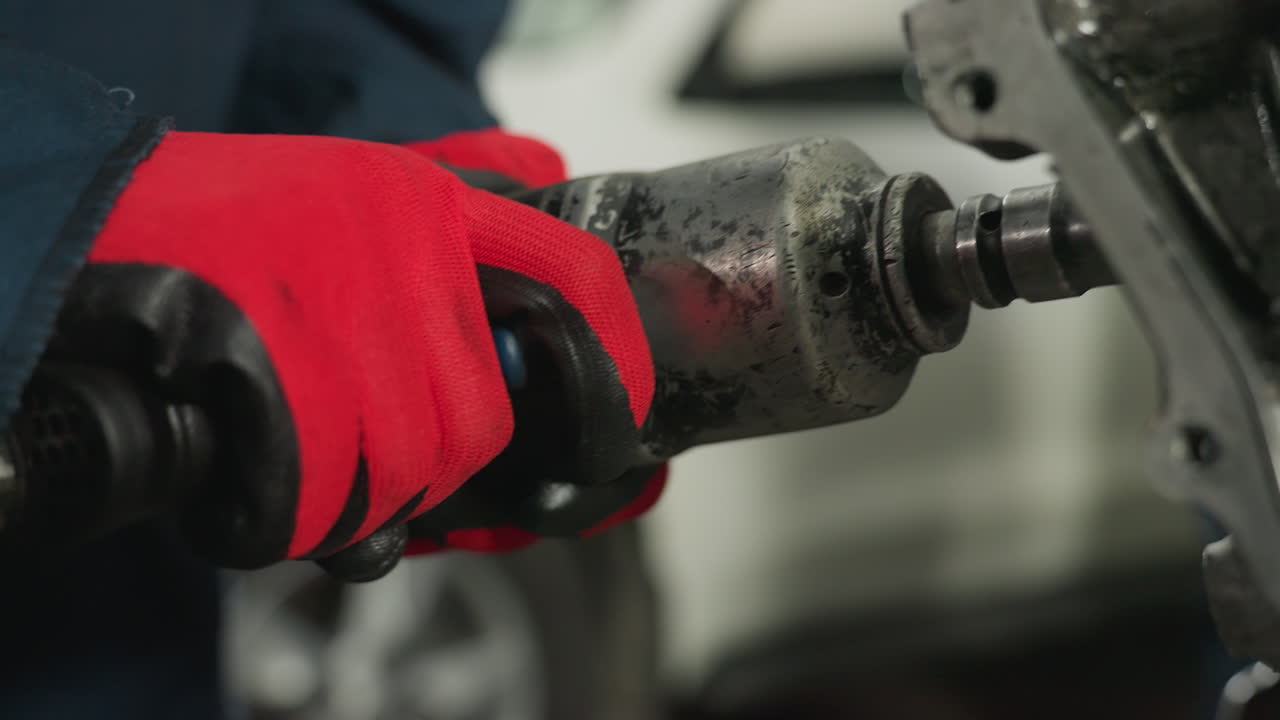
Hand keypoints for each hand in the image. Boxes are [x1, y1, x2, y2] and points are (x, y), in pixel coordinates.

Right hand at [52, 127, 656, 577]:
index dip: (614, 350)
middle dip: (434, 457)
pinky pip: (331, 498)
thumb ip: (454, 178)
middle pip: (480, 419)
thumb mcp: (349, 177)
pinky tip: (263, 476)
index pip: (570, 272)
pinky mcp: (277, 384)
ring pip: (412, 469)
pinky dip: (300, 513)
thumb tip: (547, 168)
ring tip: (305, 457)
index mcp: (424, 204)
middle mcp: (398, 258)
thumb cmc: (220, 220)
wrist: (86, 228)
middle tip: (376, 446)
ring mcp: (340, 322)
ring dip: (362, 492)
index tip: (625, 402)